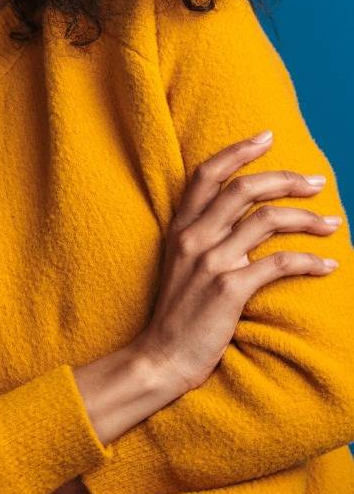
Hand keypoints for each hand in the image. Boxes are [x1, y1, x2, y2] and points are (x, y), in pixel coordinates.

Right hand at [132, 130, 342, 392]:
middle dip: (285, 179)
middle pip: (244, 190)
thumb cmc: (176, 313)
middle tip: (316, 182)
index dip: (239, 151)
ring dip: (308, 219)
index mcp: (179, 228)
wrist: (161, 357)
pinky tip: (328, 266)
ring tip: (334, 224)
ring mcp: (210, 262)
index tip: (268, 136)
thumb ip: (203, 237)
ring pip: (268, 221)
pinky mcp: (229, 289)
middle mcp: (193, 238)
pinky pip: (279, 263)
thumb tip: (245, 221)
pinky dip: (310, 262)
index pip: (208, 175)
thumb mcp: (181, 265)